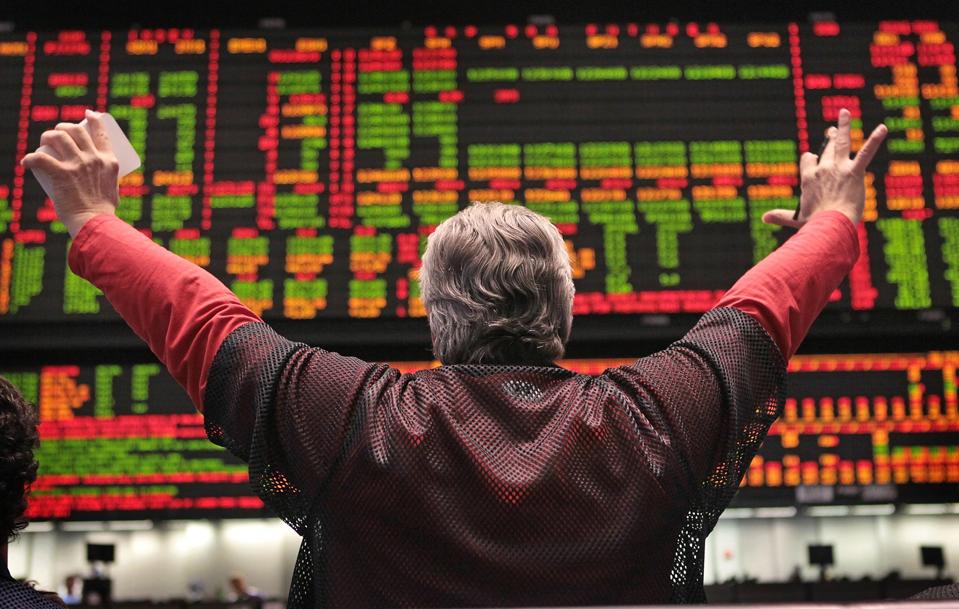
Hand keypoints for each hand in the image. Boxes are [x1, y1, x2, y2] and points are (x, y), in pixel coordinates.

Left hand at [21, 109, 119, 236]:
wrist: (94, 223)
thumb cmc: (102, 212)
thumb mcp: (112, 190)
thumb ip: (108, 181)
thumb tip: (100, 182)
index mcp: (109, 161)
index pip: (101, 132)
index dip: (94, 119)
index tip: (88, 114)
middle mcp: (94, 159)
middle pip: (76, 130)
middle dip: (63, 127)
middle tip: (56, 134)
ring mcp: (77, 165)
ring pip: (57, 137)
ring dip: (46, 137)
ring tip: (42, 144)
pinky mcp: (61, 174)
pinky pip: (40, 159)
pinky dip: (30, 159)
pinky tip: (26, 163)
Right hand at [763, 108, 887, 227]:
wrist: (831, 225)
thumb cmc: (814, 224)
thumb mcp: (796, 219)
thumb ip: (780, 216)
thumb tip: (764, 218)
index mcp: (808, 178)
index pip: (808, 160)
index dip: (811, 160)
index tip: (814, 160)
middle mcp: (822, 169)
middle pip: (826, 149)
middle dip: (830, 138)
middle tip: (832, 130)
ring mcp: (839, 168)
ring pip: (841, 142)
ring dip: (843, 126)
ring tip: (844, 112)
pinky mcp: (855, 171)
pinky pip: (866, 152)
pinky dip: (875, 139)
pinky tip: (883, 129)